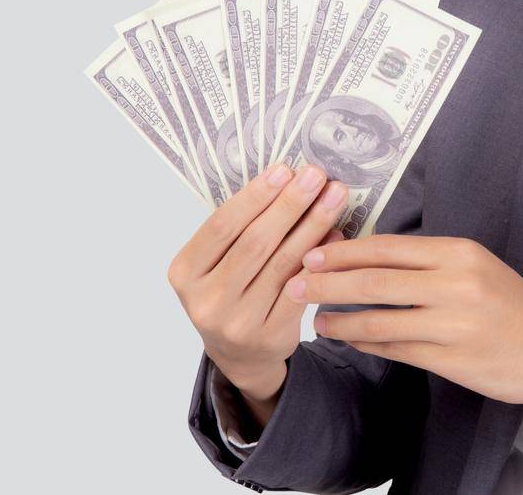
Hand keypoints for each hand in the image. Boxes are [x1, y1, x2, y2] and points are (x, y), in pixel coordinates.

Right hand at [167, 162, 348, 405]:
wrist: (240, 354)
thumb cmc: (231, 292)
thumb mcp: (217, 263)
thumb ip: (241, 229)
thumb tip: (288, 180)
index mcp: (185, 272)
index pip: (221, 226)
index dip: (254, 196)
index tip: (284, 169)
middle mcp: (207, 299)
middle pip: (255, 242)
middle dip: (290, 204)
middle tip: (316, 175)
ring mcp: (237, 321)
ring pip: (282, 263)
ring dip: (313, 224)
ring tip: (334, 196)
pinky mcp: (270, 335)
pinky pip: (301, 288)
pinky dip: (321, 257)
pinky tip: (337, 233)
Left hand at [289, 235, 522, 429]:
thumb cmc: (515, 309)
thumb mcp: (479, 268)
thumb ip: (431, 263)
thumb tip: (371, 258)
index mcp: (460, 252)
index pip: (389, 247)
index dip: (345, 250)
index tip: (311, 250)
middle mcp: (455, 283)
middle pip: (375, 279)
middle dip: (327, 281)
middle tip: (293, 281)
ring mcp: (453, 323)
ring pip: (378, 317)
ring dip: (339, 318)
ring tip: (315, 317)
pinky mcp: (450, 359)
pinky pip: (394, 348)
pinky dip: (365, 342)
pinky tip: (348, 337)